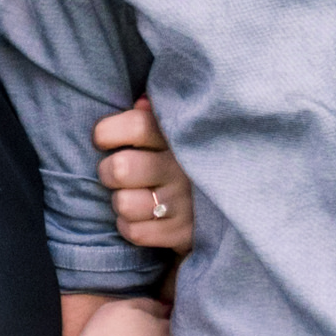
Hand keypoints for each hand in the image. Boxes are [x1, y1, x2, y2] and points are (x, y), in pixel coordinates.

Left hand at [94, 95, 194, 255]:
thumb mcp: (176, 132)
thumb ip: (156, 115)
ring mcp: (184, 202)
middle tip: (115, 173)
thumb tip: (141, 102)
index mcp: (178, 136)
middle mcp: (182, 167)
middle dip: (108, 172)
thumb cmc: (185, 159)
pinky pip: (135, 232)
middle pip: (120, 169)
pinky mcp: (184, 232)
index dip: (108, 132)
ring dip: (121, 202)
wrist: (232, 202)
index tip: (103, 139)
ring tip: (133, 196)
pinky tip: (143, 217)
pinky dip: (131, 226)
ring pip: (123, 203)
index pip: (136, 126)